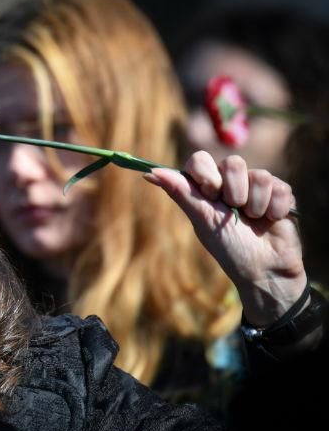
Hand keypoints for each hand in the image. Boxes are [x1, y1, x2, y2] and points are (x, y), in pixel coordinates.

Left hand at [144, 151, 306, 326]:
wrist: (263, 270)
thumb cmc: (228, 248)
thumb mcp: (202, 219)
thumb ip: (180, 192)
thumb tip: (148, 172)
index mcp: (207, 187)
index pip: (200, 159)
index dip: (206, 174)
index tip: (210, 194)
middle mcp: (231, 183)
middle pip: (233, 162)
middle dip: (233, 191)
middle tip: (234, 211)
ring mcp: (257, 186)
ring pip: (260, 175)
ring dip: (254, 204)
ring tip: (254, 220)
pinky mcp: (281, 193)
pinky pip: (280, 187)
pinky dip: (274, 209)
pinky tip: (272, 221)